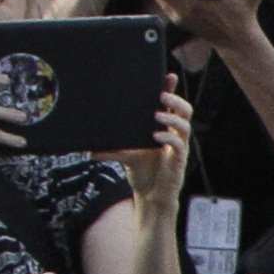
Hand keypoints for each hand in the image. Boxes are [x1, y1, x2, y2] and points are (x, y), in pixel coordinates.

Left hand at [103, 84, 192, 206]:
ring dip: (172, 118)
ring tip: (157, 115)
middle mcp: (175, 135)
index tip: (169, 76)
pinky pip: (179, 145)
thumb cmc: (142, 172)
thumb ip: (110, 150)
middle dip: (176, 99)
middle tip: (162, 95)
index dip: (172, 89)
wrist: (150, 197)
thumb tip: (87, 149)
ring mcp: (179, 148)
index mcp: (165, 129)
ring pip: (185, 126)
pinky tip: (156, 136)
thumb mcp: (124, 157)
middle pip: (185, 110)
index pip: (172, 105)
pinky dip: (168, 138)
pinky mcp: (179, 161)